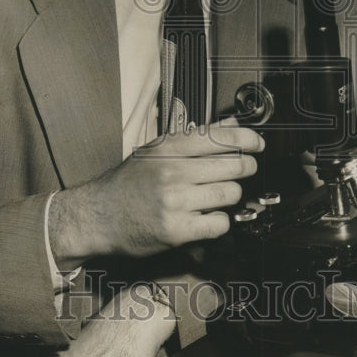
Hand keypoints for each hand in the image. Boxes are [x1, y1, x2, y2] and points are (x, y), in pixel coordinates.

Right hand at [49, 120, 261, 268]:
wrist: (98, 215)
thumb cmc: (129, 182)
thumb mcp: (157, 151)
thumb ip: (196, 138)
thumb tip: (232, 126)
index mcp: (169, 147)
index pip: (221, 137)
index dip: (248, 139)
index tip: (258, 144)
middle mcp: (173, 171)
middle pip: (234, 166)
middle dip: (245, 168)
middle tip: (242, 171)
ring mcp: (175, 201)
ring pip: (230, 194)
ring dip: (230, 196)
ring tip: (216, 196)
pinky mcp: (176, 230)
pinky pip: (219, 224)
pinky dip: (219, 222)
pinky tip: (207, 217)